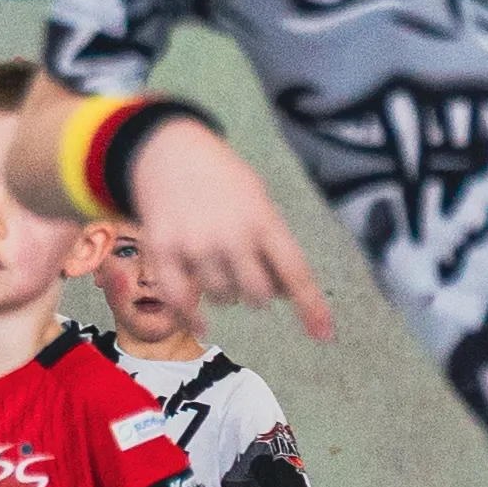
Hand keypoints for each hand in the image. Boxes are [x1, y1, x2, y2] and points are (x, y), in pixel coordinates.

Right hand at [127, 124, 332, 342]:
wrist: (169, 152)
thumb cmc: (223, 182)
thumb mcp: (259, 201)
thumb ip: (274, 245)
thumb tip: (287, 294)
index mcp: (263, 219)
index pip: (294, 271)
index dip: (311, 306)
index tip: (324, 334)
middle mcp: (231, 234)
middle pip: (257, 294)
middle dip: (257, 290)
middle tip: (246, 270)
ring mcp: (196, 243)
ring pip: (222, 297)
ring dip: (225, 291)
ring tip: (217, 264)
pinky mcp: (163, 251)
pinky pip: (181, 300)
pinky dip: (192, 317)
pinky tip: (202, 324)